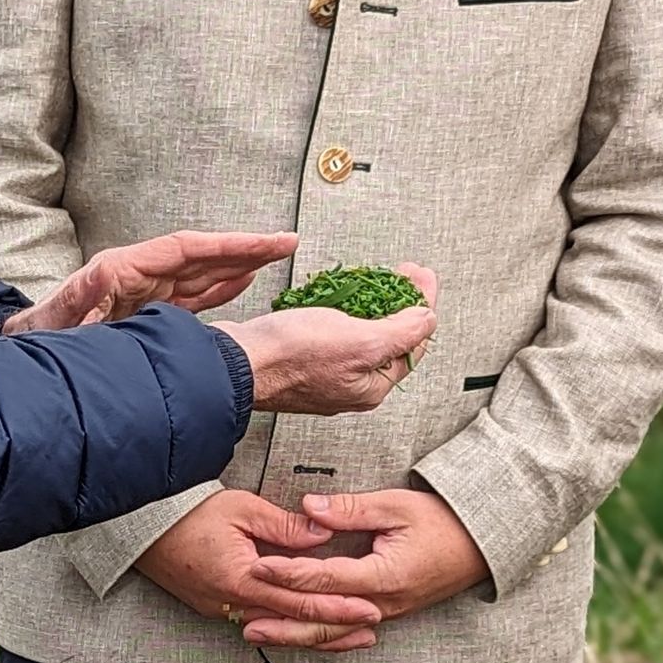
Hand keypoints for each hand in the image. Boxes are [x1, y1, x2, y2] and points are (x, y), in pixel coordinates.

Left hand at [1, 229, 299, 336]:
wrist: (22, 363)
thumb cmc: (35, 344)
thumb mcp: (53, 325)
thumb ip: (79, 301)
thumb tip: (103, 275)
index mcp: (121, 273)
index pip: (186, 250)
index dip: (229, 245)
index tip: (266, 244)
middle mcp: (136, 278)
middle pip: (200, 255)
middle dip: (244, 248)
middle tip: (286, 243)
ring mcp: (143, 295)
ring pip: (200, 273)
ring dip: (237, 264)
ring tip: (276, 256)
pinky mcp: (145, 315)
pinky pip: (189, 298)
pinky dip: (217, 288)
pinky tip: (242, 281)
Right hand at [133, 491, 382, 651]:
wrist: (140, 526)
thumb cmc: (188, 512)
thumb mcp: (242, 509)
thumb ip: (285, 526)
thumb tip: (323, 534)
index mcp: (241, 578)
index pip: (300, 601)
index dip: (337, 607)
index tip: (369, 608)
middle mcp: (232, 602)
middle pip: (293, 625)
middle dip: (334, 629)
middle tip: (371, 630)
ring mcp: (222, 609)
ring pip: (278, 629)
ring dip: (314, 634)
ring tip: (349, 636)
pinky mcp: (215, 607)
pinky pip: (260, 622)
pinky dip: (288, 627)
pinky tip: (307, 627)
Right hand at [221, 267, 436, 413]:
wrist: (234, 361)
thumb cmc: (289, 356)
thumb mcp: (361, 340)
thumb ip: (402, 332)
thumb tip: (428, 320)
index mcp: (371, 387)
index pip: (413, 344)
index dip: (421, 305)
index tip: (419, 277)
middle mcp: (350, 385)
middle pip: (388, 339)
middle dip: (396, 303)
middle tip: (397, 275)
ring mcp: (324, 373)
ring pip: (359, 334)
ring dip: (367, 304)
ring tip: (368, 281)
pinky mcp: (301, 359)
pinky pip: (331, 332)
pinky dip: (338, 310)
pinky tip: (333, 296)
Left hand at [242, 485, 488, 637]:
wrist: (482, 545)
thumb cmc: (442, 520)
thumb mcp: (396, 506)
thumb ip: (350, 509)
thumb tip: (309, 507)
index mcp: (383, 575)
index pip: (325, 579)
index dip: (288, 574)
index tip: (257, 567)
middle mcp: (381, 603)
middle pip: (322, 619)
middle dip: (281, 620)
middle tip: (243, 619)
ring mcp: (385, 613)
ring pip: (332, 632)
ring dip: (294, 635)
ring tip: (257, 634)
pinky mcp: (386, 614)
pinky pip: (346, 631)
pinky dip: (318, 636)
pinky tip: (294, 637)